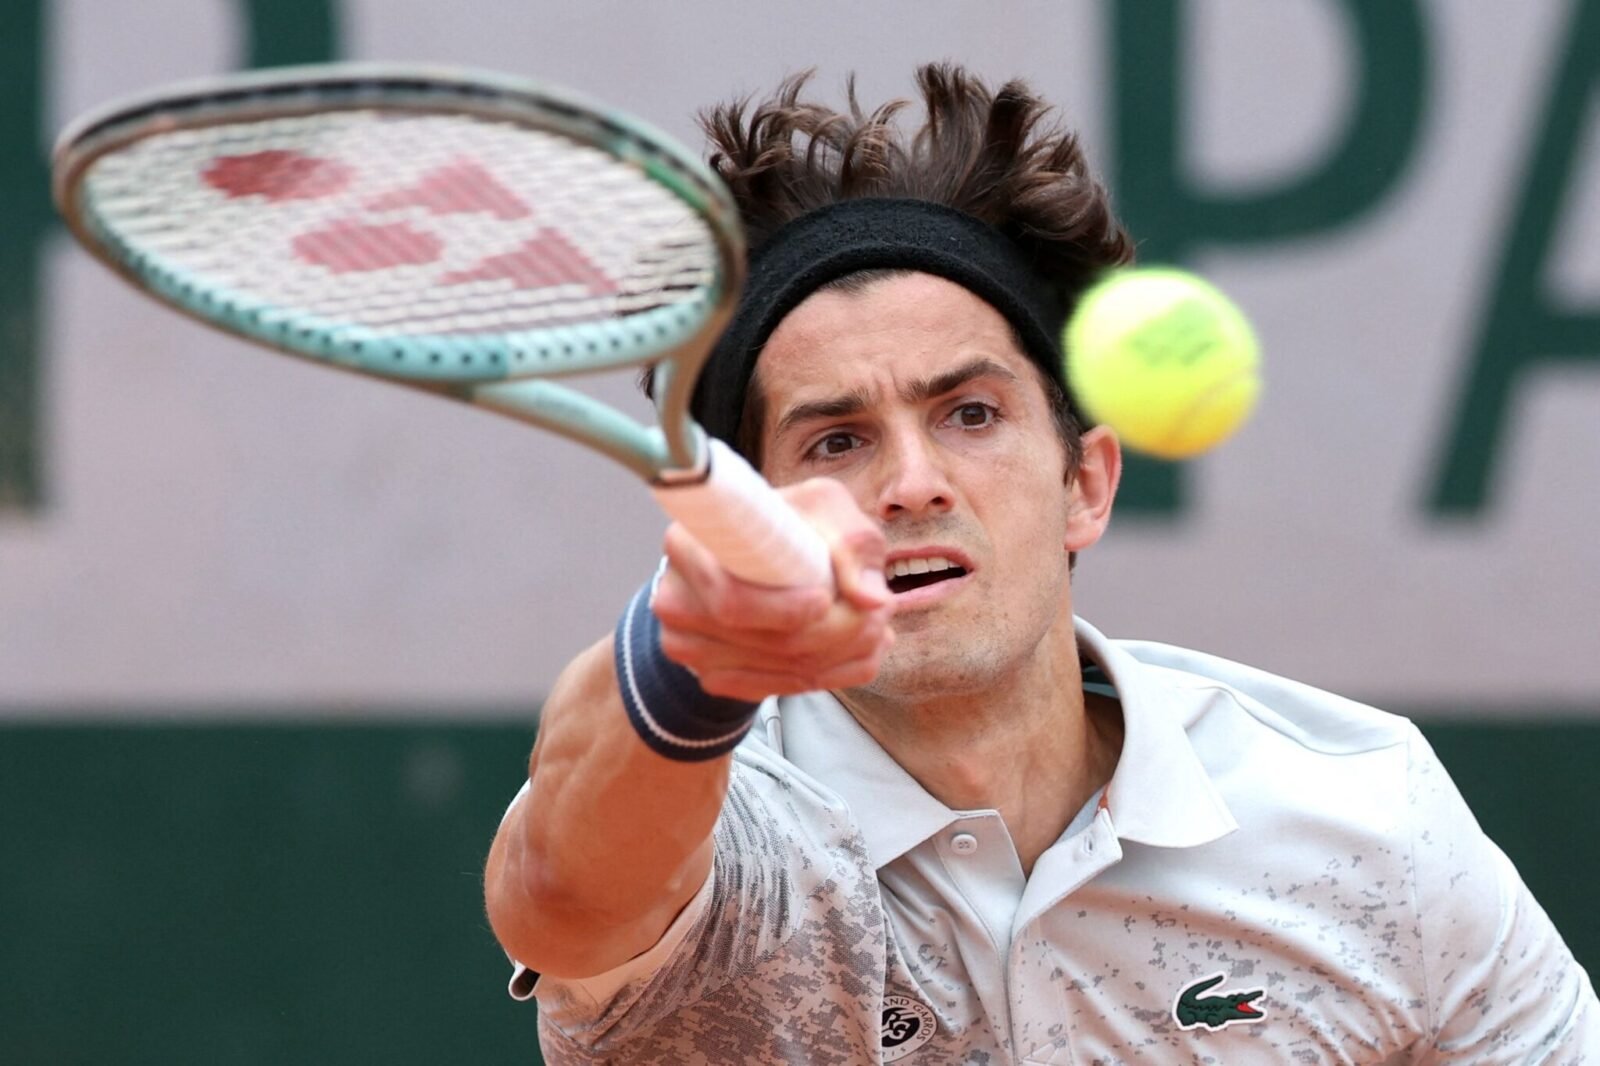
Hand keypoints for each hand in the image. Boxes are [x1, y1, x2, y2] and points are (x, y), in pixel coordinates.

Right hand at [651, 477, 893, 701]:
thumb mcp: (825, 510)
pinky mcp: (713, 677)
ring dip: (841, 656)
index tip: (827, 599)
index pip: (730, 597)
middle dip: (835, 634)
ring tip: (877, 629)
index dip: (782, 609)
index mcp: (688, 546)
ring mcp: (689, 646)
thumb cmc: (789, 526)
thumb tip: (870, 599)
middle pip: (762, 641)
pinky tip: (855, 652)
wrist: (758, 561)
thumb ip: (853, 543)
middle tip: (879, 615)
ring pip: (777, 670)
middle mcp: (676, 600)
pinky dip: (829, 675)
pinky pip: (777, 689)